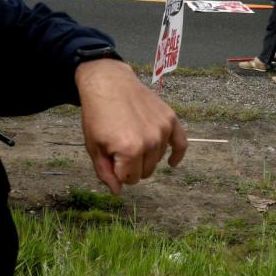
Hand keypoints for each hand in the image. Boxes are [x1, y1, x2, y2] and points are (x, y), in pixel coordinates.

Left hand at [76, 60, 186, 193]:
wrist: (108, 82)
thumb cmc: (97, 114)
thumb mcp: (93, 146)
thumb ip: (105, 172)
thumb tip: (117, 192)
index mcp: (129, 150)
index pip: (129, 179)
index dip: (118, 172)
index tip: (111, 160)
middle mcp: (149, 141)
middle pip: (145, 172)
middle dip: (132, 166)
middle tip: (120, 149)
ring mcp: (162, 129)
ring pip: (158, 160)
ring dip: (147, 156)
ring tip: (132, 139)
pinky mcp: (170, 118)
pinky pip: (181, 143)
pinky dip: (177, 155)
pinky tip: (172, 163)